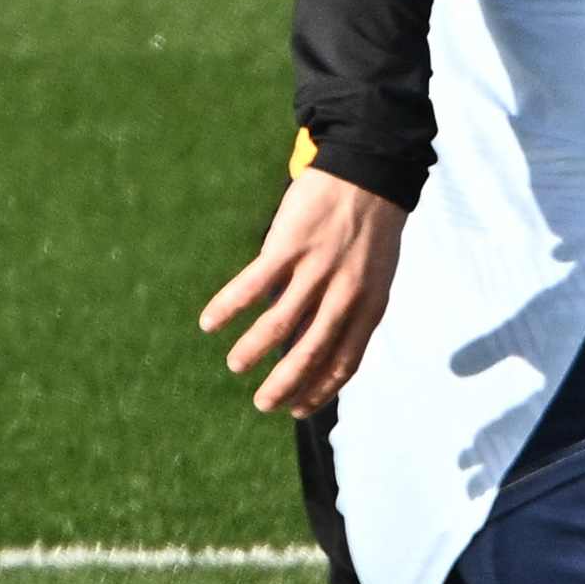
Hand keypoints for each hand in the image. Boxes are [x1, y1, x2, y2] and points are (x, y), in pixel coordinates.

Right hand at [200, 167, 405, 415]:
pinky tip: (209, 323)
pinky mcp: (289, 246)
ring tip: (235, 365)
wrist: (367, 173)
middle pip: (311, 352)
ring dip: (253, 350)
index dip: (320, 391)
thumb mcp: (375, 277)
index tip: (298, 410)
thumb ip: (350, 312)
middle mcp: (345, 293)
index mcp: (370, 305)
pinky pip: (252, 286)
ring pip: (279, 325)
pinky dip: (227, 307)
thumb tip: (315, 347)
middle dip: (285, 384)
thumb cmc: (370, 231)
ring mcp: (317, 269)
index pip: (346, 362)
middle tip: (263, 403)